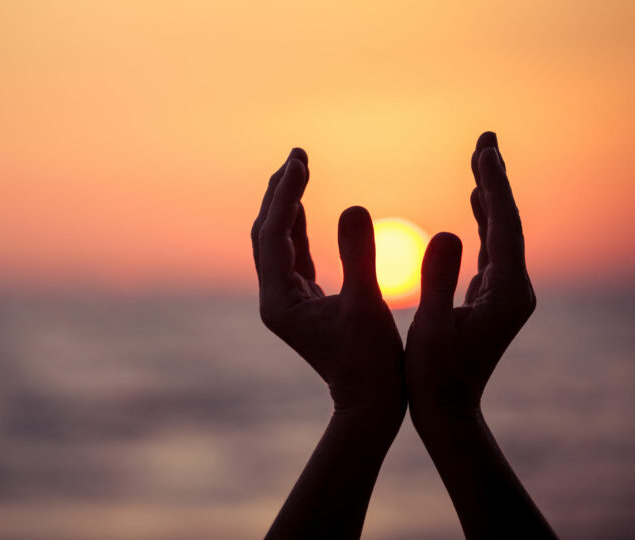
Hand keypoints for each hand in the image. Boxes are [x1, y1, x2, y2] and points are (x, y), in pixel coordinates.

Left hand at [251, 148, 403, 417]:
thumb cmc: (372, 363)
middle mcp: (275, 299)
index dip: (286, 196)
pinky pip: (293, 256)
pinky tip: (304, 208)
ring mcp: (286, 301)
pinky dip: (299, 229)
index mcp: (279, 301)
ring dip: (287, 207)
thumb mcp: (367, 306)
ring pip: (277, 243)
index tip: (300, 161)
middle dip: (280, 193)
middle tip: (296, 155)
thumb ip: (360, 256)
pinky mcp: (302, 302)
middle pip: (266, 234)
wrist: (371, 405)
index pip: (273, 236)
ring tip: (297, 168)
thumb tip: (353, 205)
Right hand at [406, 131, 535, 422]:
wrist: (448, 413)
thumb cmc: (434, 378)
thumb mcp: (432, 329)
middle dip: (495, 180)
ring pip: (502, 234)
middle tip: (486, 140)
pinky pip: (493, 249)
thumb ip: (439, 280)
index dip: (494, 185)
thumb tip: (449, 231)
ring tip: (480, 161)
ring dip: (490, 196)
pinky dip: (485, 221)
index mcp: (507, 294)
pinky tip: (476, 204)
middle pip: (509, 223)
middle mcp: (515, 290)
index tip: (484, 150)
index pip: (505, 227)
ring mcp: (507, 294)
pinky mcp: (494, 298)